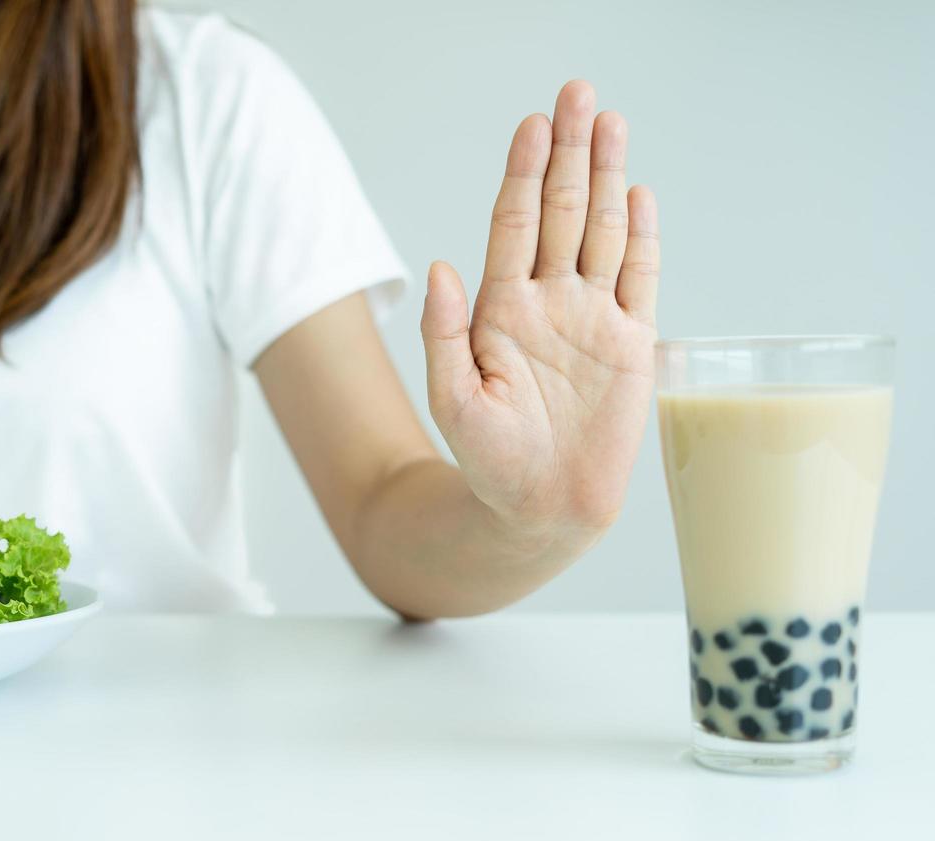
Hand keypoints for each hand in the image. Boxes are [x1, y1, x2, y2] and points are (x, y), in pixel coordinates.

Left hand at [421, 80, 659, 544]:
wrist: (539, 510)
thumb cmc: (488, 463)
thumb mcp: (452, 402)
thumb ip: (443, 335)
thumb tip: (440, 267)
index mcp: (501, 310)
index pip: (514, 225)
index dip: (523, 173)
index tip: (532, 125)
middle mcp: (547, 303)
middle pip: (561, 212)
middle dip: (569, 153)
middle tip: (577, 92)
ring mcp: (591, 320)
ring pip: (600, 232)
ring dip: (606, 178)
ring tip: (609, 122)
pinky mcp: (629, 345)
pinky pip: (637, 280)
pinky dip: (639, 238)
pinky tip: (637, 196)